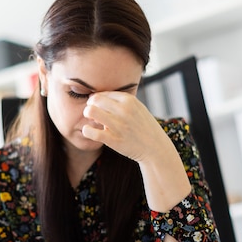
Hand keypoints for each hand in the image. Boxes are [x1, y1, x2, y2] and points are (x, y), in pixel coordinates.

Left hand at [82, 91, 190, 211]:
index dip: (97, 100)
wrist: (155, 148)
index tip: (98, 107)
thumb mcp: (138, 109)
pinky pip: (91, 131)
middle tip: (93, 114)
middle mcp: (124, 110)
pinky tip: (90, 131)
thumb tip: (97, 97)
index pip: (103, 94)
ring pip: (91, 111)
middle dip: (90, 105)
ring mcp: (118, 125)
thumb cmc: (143, 127)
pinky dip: (87, 130)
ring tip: (92, 121)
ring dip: (87, 115)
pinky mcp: (113, 140)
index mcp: (129, 101)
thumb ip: (121, 102)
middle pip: (95, 99)